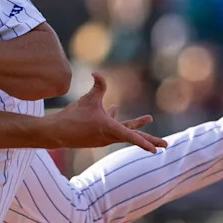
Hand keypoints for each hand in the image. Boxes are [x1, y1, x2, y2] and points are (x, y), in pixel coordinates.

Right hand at [45, 72, 166, 151]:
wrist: (56, 133)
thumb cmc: (72, 117)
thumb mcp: (88, 99)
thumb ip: (97, 86)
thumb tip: (97, 73)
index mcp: (110, 129)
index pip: (131, 136)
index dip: (145, 142)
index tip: (156, 149)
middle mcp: (109, 137)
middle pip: (134, 138)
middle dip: (150, 140)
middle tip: (166, 146)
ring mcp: (104, 138)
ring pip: (124, 131)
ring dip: (136, 126)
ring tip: (148, 118)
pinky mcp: (98, 136)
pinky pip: (113, 128)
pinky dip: (117, 120)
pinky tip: (115, 108)